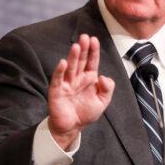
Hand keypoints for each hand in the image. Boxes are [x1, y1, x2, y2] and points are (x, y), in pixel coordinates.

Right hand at [47, 34, 114, 148]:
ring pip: (70, 67)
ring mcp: (67, 83)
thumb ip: (107, 88)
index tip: (94, 39)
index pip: (92, 61)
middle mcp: (77, 78)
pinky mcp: (56, 91)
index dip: (93, 50)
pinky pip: (58, 79)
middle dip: (83, 49)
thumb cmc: (86, 113)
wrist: (72, 127)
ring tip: (76, 46)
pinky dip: (59, 71)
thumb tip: (103, 77)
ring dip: (73, 57)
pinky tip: (63, 63)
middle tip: (84, 37)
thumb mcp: (103, 101)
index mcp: (89, 78)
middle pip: (80, 60)